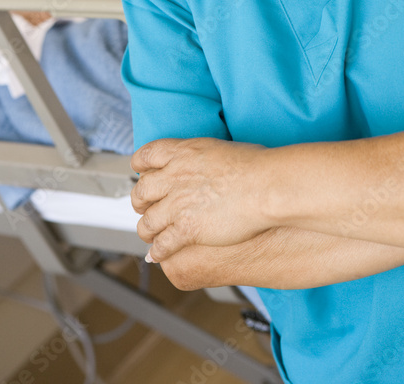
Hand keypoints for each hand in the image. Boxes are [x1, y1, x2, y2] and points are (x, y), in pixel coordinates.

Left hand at [131, 137, 269, 262]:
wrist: (265, 186)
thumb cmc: (254, 165)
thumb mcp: (218, 148)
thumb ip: (200, 156)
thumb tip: (202, 161)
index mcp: (182, 152)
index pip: (145, 155)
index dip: (139, 167)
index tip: (141, 173)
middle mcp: (174, 177)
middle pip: (141, 191)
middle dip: (139, 202)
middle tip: (143, 207)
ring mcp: (178, 205)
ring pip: (147, 221)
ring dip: (146, 230)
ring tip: (149, 234)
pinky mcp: (187, 230)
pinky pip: (162, 244)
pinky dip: (157, 251)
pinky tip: (157, 255)